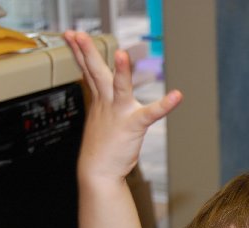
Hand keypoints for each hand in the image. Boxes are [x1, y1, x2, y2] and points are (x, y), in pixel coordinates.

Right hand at [64, 31, 182, 180]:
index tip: (72, 35)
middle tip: (78, 34)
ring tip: (121, 55)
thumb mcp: (99, 119)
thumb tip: (103, 94)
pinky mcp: (134, 125)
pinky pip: (151, 113)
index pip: (87, 70)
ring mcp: (119, 113)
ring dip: (120, 71)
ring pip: (119, 87)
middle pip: (95, 72)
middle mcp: (107, 103)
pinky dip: (165, 105)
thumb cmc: (101, 148)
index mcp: (99, 100)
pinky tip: (176, 96)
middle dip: (87, 51)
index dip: (79, 52)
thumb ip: (103, 102)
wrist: (99, 171)